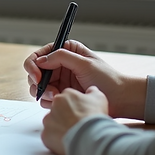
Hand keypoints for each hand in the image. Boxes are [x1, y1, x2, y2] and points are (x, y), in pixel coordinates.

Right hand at [23, 39, 145, 118]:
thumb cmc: (107, 79)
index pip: (39, 55)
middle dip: (38, 82)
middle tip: (49, 91)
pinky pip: (46, 98)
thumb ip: (61, 57)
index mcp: (65, 52)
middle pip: (35, 72)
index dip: (33, 65)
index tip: (37, 76)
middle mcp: (59, 65)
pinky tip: (62, 102)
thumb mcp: (85, 64)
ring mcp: (60, 81)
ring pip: (38, 86)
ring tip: (57, 97)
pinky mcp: (62, 95)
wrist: (121, 99)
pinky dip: (49, 101)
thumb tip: (40, 61)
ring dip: (43, 93)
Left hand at [41, 86, 108, 154]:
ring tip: (73, 133)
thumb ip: (93, 92)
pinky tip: (67, 141)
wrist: (90, 136)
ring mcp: (48, 121)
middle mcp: (53, 106)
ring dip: (60, 127)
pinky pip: (49, 136)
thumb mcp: (99, 98)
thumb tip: (91, 90)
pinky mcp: (46, 135)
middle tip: (77, 124)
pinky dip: (56, 139)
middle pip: (58, 110)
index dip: (75, 107)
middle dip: (66, 116)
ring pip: (52, 123)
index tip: (80, 113)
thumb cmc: (94, 118)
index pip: (67, 99)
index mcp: (64, 96)